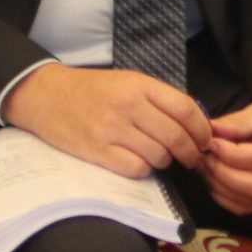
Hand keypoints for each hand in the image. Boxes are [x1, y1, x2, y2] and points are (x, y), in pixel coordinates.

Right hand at [2, 64, 212, 178]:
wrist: (45, 96)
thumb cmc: (90, 90)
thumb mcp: (126, 82)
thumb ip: (157, 99)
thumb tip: (194, 123)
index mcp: (139, 85)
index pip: (186, 109)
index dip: (202, 129)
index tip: (205, 140)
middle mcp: (128, 106)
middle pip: (177, 137)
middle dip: (191, 153)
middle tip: (192, 158)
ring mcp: (112, 130)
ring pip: (159, 156)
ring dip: (166, 161)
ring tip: (160, 157)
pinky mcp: (98, 151)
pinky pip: (136, 169)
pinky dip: (143, 170)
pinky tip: (138, 162)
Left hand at [203, 88, 251, 214]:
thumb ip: (236, 124)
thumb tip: (209, 129)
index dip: (232, 154)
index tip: (211, 143)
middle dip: (223, 173)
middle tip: (204, 156)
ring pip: (248, 201)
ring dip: (220, 186)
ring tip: (205, 165)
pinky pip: (245, 207)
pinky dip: (224, 196)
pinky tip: (213, 178)